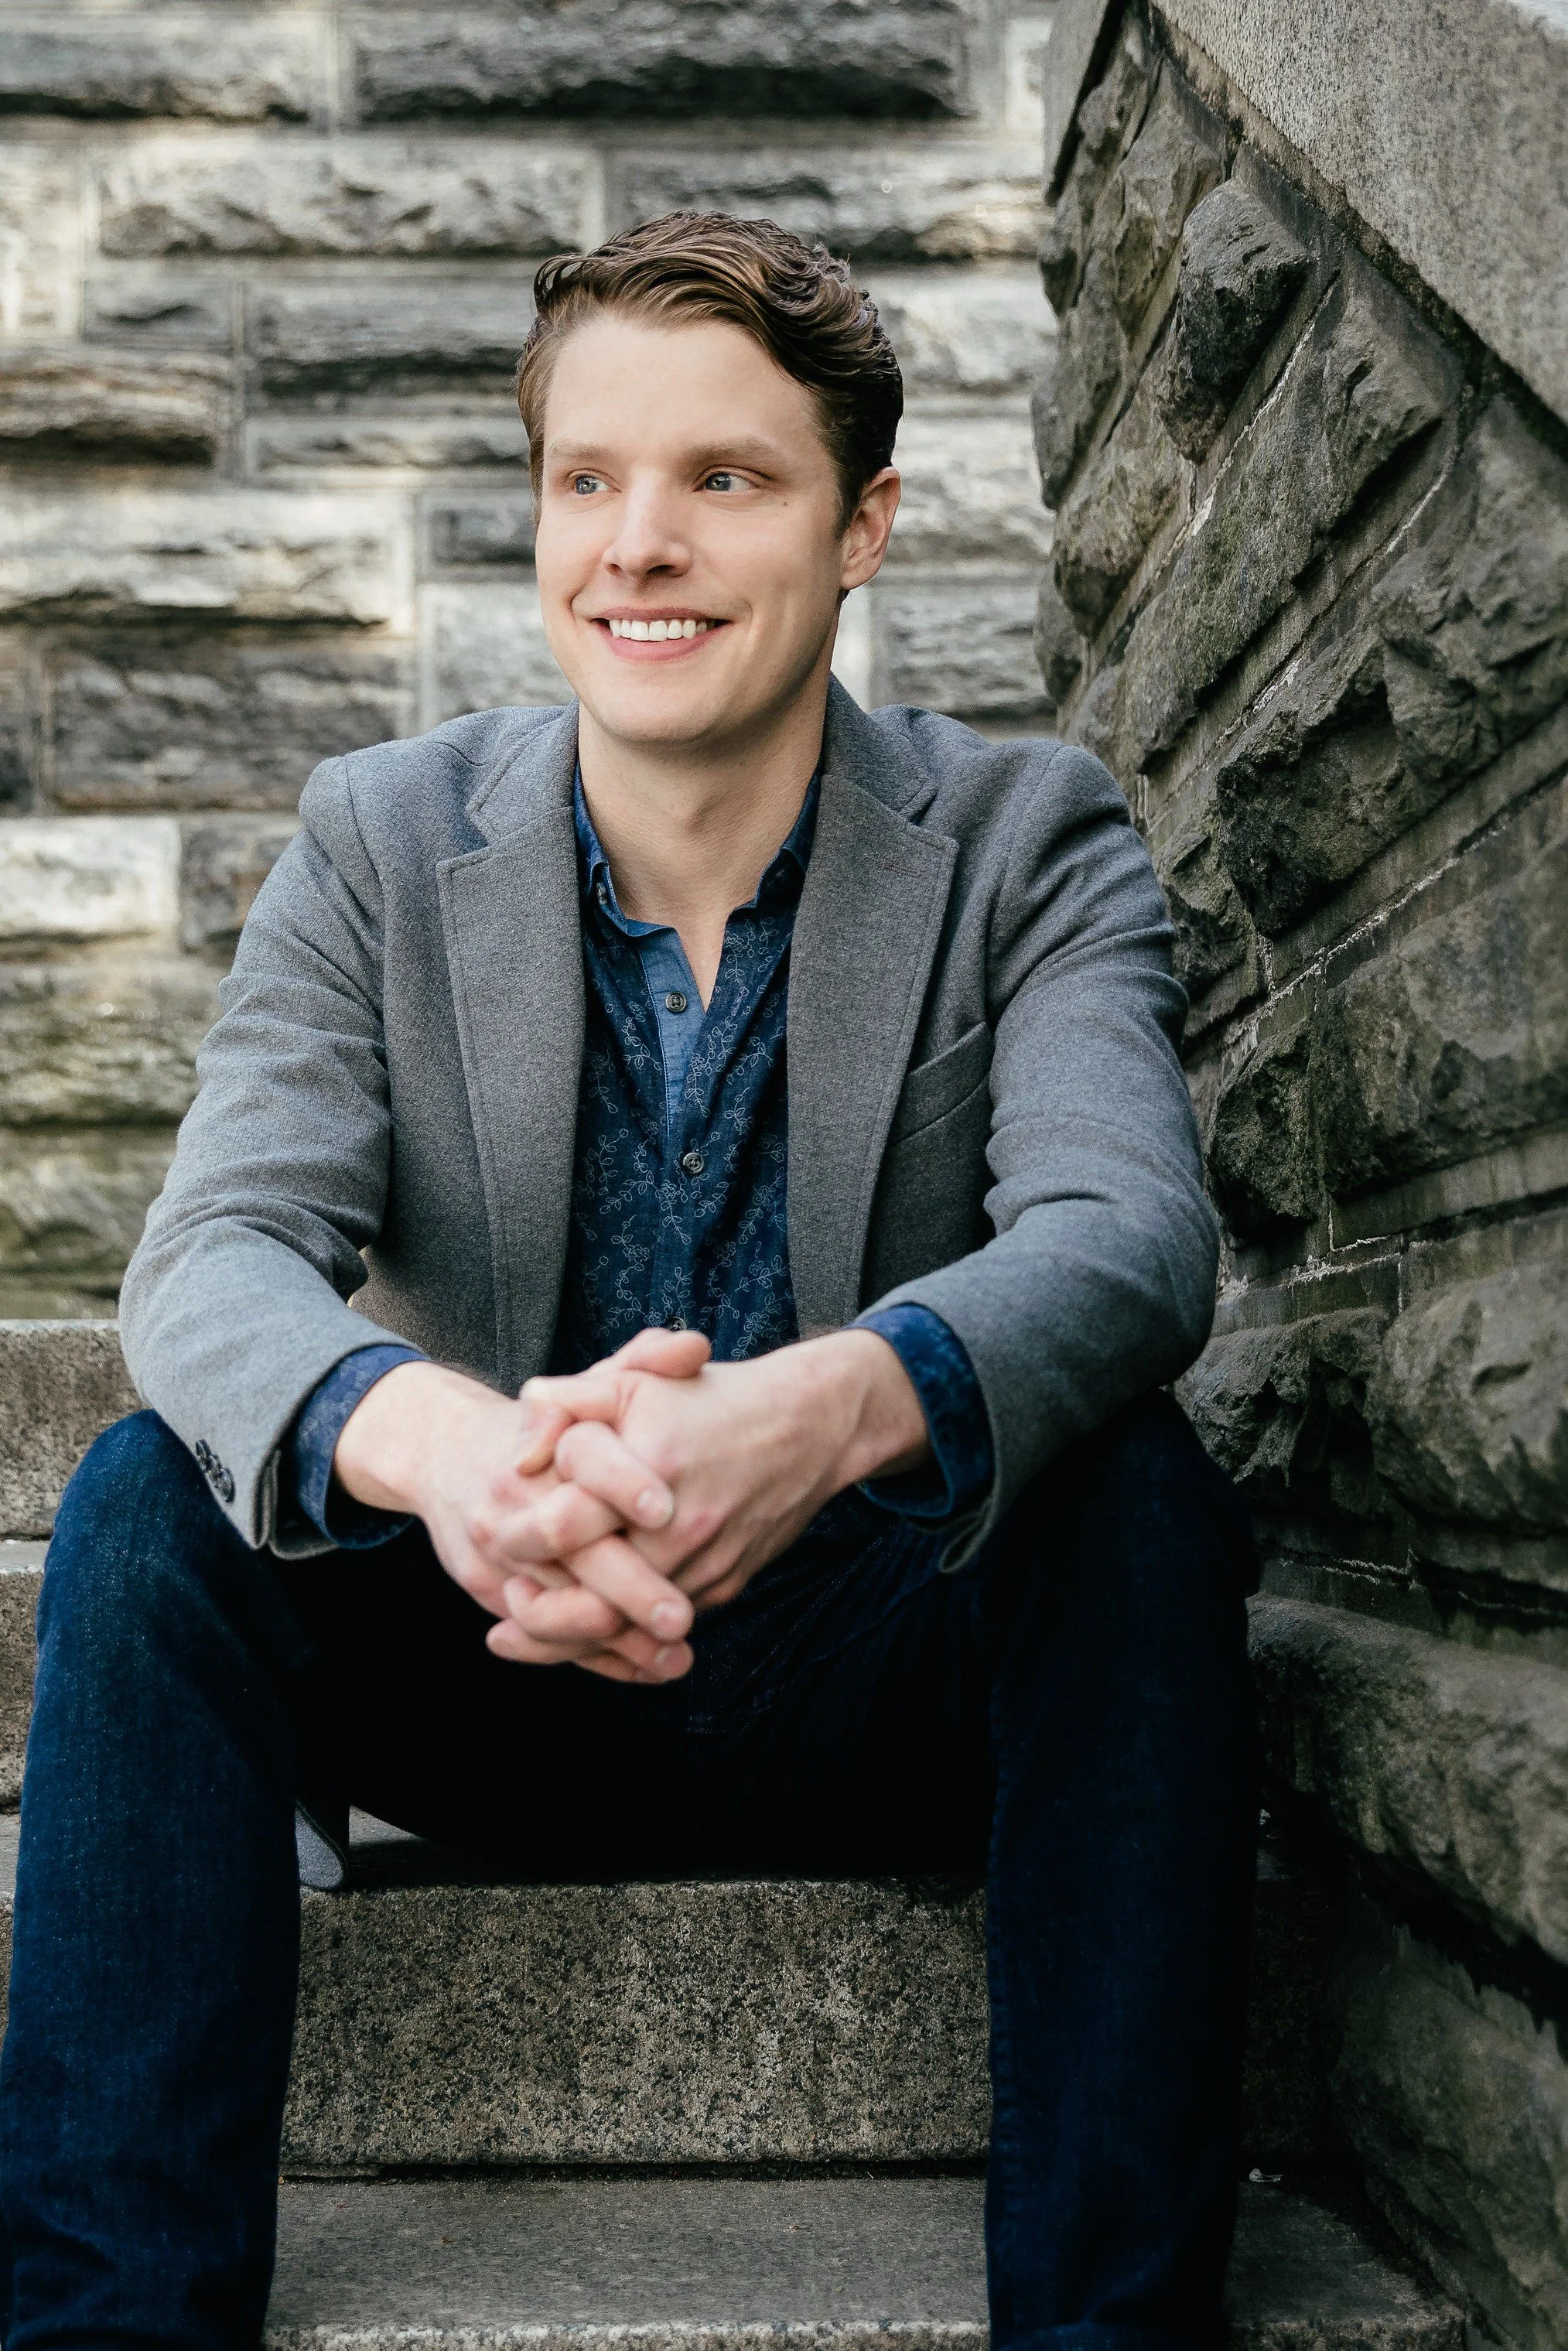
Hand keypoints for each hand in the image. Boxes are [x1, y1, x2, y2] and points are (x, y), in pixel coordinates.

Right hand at [331, 1328, 708, 1680]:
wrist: (448, 1453)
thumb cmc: (548, 1424)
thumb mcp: (590, 1386)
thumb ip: (643, 1361)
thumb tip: (696, 1346)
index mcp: (542, 1447)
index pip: (582, 1463)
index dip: (623, 1484)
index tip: (668, 1510)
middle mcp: (512, 1503)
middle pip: (569, 1554)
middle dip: (626, 1588)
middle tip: (681, 1614)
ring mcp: (497, 1555)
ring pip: (556, 1610)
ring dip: (615, 1640)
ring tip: (675, 1657)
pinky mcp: (492, 1592)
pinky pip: (544, 1636)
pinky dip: (595, 1658)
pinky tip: (645, 1669)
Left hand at [494, 1330, 928, 1656]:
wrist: (813, 1426)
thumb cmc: (715, 1398)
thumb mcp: (636, 1381)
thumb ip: (567, 1404)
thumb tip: (520, 1451)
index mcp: (648, 1471)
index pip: (563, 1526)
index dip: (520, 1539)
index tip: (496, 1540)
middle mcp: (680, 1528)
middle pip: (594, 1602)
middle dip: (541, 1616)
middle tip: (507, 1606)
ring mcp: (706, 1563)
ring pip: (630, 1627)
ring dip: (577, 1635)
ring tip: (531, 1625)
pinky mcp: (725, 1584)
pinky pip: (664, 1625)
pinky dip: (624, 1632)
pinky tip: (591, 1625)